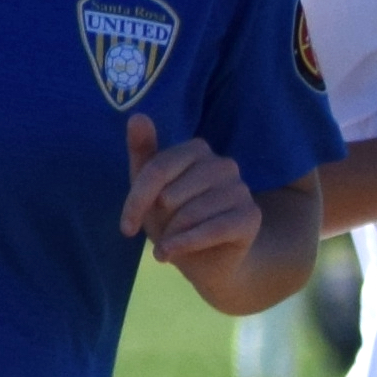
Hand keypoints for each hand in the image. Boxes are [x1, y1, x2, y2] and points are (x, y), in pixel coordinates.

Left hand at [122, 114, 258, 266]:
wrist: (208, 261)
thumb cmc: (176, 220)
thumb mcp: (152, 190)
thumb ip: (143, 153)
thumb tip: (137, 115)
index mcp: (197, 149)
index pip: (157, 169)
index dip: (136, 200)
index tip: (125, 228)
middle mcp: (223, 164)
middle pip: (171, 194)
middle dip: (159, 221)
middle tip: (163, 233)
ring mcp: (240, 189)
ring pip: (191, 214)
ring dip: (173, 237)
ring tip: (170, 246)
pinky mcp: (251, 217)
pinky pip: (212, 230)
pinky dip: (186, 245)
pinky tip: (170, 255)